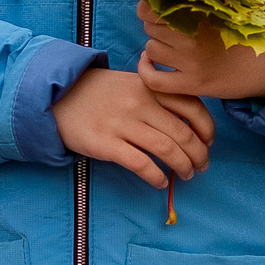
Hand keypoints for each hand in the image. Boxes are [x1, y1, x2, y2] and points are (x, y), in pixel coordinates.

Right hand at [52, 64, 212, 189]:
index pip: (191, 107)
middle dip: (199, 154)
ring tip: (186, 175)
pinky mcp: (105, 143)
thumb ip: (156, 94)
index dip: (206, 128)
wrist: (56, 97)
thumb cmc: (97, 93)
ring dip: (183, 167)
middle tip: (201, 166)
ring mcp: (121, 123)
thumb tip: (188, 122)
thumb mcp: (129, 83)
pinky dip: (156, 176)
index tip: (208, 142)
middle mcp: (138, 103)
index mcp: (148, 86)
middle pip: (183, 133)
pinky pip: (141, 164)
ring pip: (167, 149)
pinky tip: (159, 182)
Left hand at [136, 3, 264, 101]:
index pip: (152, 6)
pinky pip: (153, 80)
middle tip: (170, 27)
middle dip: (155, 25)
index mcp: (201, 13)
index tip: (154, 8)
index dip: (148, 6)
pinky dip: (146, 70)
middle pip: (150, 26)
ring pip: (151, 48)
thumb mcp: (228, 7)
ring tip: (171, 45)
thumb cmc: (248, 32)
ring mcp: (192, 63)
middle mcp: (193, 37)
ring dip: (156, 46)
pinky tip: (151, 63)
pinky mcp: (193, 85)